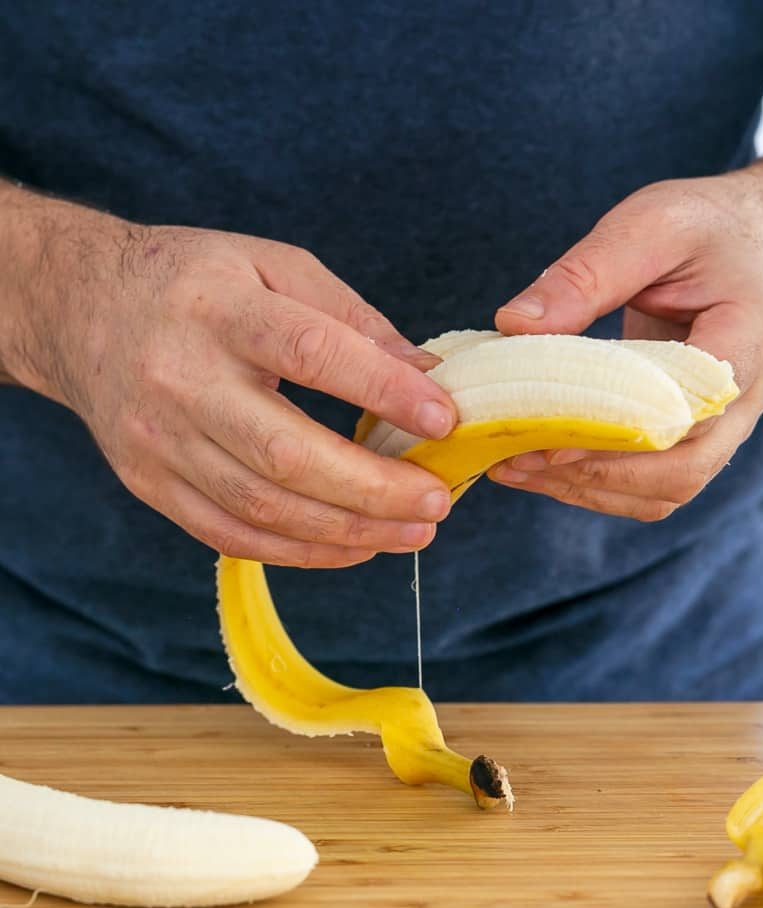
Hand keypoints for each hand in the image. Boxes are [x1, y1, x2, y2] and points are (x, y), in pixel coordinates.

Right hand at [0, 186, 456, 565]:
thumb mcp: (270, 264)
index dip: (381, 389)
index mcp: (217, 309)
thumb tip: (425, 374)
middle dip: (372, 489)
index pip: (309, 352)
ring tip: (413, 532)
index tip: (443, 419)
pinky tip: (353, 546)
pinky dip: (300, 551)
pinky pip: (230, 534)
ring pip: (261, 507)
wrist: (80, 308)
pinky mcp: (148, 482)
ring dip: (347, 531)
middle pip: (284, 453)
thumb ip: (349, 316)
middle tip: (437, 503)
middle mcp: (180, 379)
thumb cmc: (192, 282)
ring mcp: (158, 440)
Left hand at [489, 166, 762, 520]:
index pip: (690, 414)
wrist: (745, 240)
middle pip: (681, 471)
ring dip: (589, 489)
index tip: (550, 442)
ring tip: (514, 468)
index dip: (621, 438)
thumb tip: (515, 324)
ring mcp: (722, 425)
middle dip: (594, 475)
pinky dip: (596, 485)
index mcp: (745, 340)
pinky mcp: (692, 434)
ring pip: (665, 490)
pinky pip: (650, 484)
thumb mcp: (649, 226)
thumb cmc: (705, 227)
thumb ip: (586, 274)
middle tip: (517, 460)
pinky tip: (540, 467)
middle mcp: (745, 398)